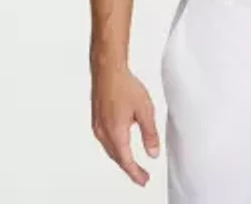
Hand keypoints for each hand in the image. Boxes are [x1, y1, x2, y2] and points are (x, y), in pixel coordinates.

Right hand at [91, 66, 160, 185]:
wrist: (108, 70)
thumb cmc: (124, 86)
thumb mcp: (145, 110)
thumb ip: (150, 133)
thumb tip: (153, 153)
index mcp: (116, 132)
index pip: (126, 161)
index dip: (135, 173)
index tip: (144, 180)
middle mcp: (104, 132)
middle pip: (117, 158)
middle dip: (130, 168)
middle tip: (141, 176)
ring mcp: (98, 126)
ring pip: (110, 150)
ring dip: (121, 159)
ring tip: (132, 164)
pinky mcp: (96, 119)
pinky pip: (106, 141)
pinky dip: (115, 148)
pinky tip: (120, 145)